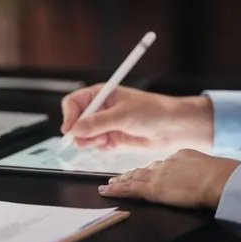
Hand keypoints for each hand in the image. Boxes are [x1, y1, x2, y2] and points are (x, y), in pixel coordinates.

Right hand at [60, 84, 213, 149]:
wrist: (172, 127)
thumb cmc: (152, 111)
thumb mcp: (123, 115)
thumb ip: (98, 123)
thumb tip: (75, 130)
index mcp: (101, 94)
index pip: (74, 102)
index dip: (69, 116)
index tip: (70, 130)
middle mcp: (100, 108)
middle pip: (76, 121)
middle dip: (80, 132)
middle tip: (90, 140)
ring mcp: (105, 124)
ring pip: (84, 135)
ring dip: (90, 141)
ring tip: (105, 141)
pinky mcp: (112, 138)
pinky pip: (96, 145)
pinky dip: (101, 147)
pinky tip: (113, 145)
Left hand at [97, 149, 240, 208]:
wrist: (218, 179)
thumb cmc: (219, 175)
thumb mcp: (205, 164)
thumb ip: (195, 166)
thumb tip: (195, 171)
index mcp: (179, 156)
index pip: (159, 164)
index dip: (148, 169)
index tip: (141, 171)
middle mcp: (165, 164)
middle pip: (143, 169)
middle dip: (130, 174)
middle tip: (118, 176)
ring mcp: (158, 176)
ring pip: (133, 178)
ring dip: (120, 181)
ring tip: (110, 184)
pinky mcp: (153, 189)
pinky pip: (130, 189)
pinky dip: (117, 189)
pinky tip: (107, 190)